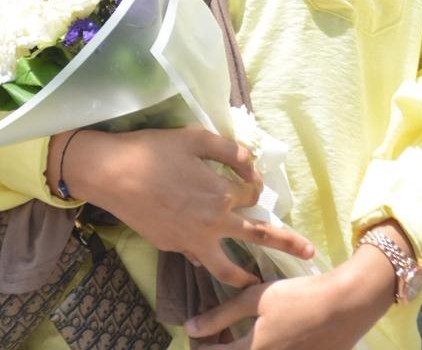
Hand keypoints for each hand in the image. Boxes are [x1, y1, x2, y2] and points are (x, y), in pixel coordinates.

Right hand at [47, 127, 314, 289]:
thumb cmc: (154, 150)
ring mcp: (191, 241)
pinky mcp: (172, 247)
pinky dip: (209, 259)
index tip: (249, 176)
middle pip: (257, 236)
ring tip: (257, 283)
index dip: (254, 183)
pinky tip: (212, 259)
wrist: (112, 174)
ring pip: (226, 266)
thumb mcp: (196, 137)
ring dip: (244, 275)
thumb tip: (250, 161)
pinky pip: (198, 256)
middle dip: (286, 243)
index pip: (253, 195)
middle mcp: (212, 223)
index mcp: (221, 193)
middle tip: (310, 253)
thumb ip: (229, 150)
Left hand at [183, 245, 396, 348]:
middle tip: (217, 336)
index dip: (201, 347)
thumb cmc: (298, 296)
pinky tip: (264, 338)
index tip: (196, 336)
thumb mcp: (257, 298)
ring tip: (239, 336)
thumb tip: (189, 327)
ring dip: (241, 349)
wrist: (346, 305)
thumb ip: (221, 315)